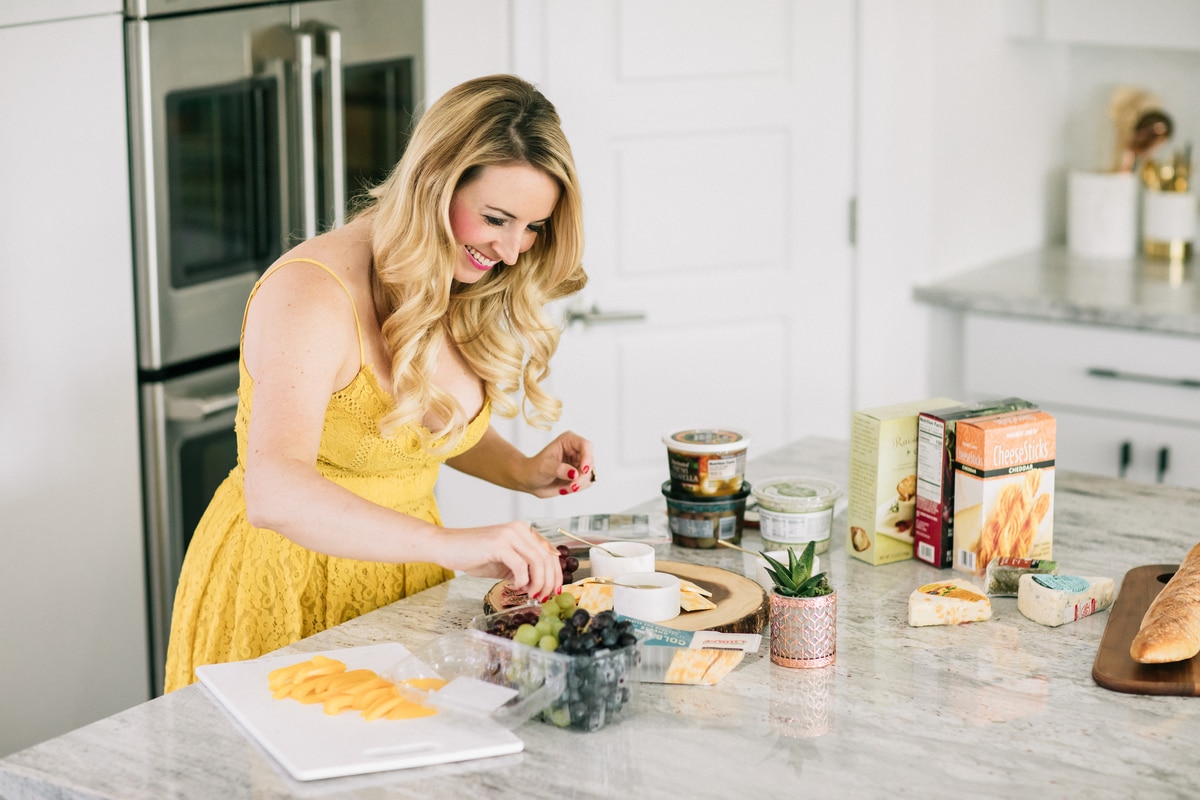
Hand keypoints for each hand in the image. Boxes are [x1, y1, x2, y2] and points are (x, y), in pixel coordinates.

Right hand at [439, 522, 562, 599]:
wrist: (446, 547)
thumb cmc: (474, 555)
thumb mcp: (505, 562)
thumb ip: (524, 569)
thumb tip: (541, 586)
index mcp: (524, 530)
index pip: (550, 552)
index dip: (556, 574)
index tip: (553, 591)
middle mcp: (520, 529)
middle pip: (548, 558)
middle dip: (549, 582)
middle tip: (543, 597)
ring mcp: (510, 534)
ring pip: (538, 562)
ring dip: (537, 583)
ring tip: (528, 594)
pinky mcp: (499, 544)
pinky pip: (521, 567)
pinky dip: (521, 581)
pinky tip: (512, 586)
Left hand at [524, 430, 595, 497]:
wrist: (529, 480)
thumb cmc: (534, 469)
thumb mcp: (544, 467)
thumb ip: (559, 469)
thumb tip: (575, 474)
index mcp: (568, 440)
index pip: (586, 445)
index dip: (588, 458)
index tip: (583, 471)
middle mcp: (576, 450)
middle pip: (590, 461)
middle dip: (582, 476)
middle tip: (571, 486)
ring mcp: (579, 463)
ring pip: (589, 474)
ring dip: (579, 484)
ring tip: (565, 488)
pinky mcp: (579, 474)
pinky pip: (586, 482)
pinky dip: (577, 488)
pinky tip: (565, 488)